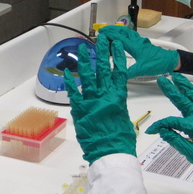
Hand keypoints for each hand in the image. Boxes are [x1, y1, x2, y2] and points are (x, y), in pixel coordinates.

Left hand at [64, 36, 135, 164]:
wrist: (110, 154)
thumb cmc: (121, 141)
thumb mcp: (125, 120)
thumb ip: (117, 107)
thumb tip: (113, 104)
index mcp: (118, 98)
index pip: (120, 72)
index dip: (118, 58)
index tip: (117, 46)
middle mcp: (105, 96)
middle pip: (103, 69)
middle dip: (102, 52)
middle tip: (101, 40)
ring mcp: (91, 102)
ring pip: (88, 77)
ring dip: (86, 61)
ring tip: (83, 49)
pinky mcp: (80, 110)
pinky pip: (74, 93)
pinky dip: (70, 83)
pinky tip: (67, 73)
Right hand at [98, 25, 178, 78]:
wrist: (170, 61)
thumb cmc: (157, 63)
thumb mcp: (141, 70)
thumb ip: (128, 73)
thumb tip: (117, 75)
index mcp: (134, 46)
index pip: (119, 37)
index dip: (109, 34)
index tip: (100, 33)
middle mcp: (137, 42)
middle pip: (122, 31)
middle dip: (112, 29)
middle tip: (102, 30)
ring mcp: (141, 42)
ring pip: (128, 32)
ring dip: (118, 30)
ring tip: (111, 31)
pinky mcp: (144, 44)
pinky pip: (132, 36)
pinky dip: (125, 34)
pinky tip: (124, 38)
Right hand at [147, 73, 192, 183]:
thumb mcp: (191, 154)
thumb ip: (176, 141)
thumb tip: (162, 130)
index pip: (175, 122)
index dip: (161, 125)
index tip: (151, 130)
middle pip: (184, 102)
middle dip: (172, 91)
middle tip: (162, 79)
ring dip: (184, 87)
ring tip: (176, 77)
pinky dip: (192, 95)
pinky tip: (187, 89)